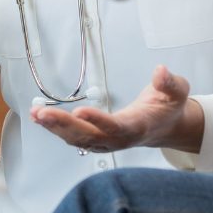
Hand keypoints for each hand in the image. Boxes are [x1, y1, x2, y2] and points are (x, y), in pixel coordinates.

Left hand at [29, 65, 204, 153]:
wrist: (166, 127)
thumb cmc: (168, 107)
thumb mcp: (177, 91)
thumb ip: (169, 82)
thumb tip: (161, 70)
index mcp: (139, 126)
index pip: (117, 127)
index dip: (99, 121)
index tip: (80, 111)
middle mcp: (120, 138)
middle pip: (90, 136)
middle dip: (65, 125)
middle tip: (43, 113)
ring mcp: (107, 141)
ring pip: (78, 139)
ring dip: (55, 127)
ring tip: (35, 114)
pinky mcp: (98, 139)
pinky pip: (74, 137)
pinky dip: (56, 128)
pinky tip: (40, 118)